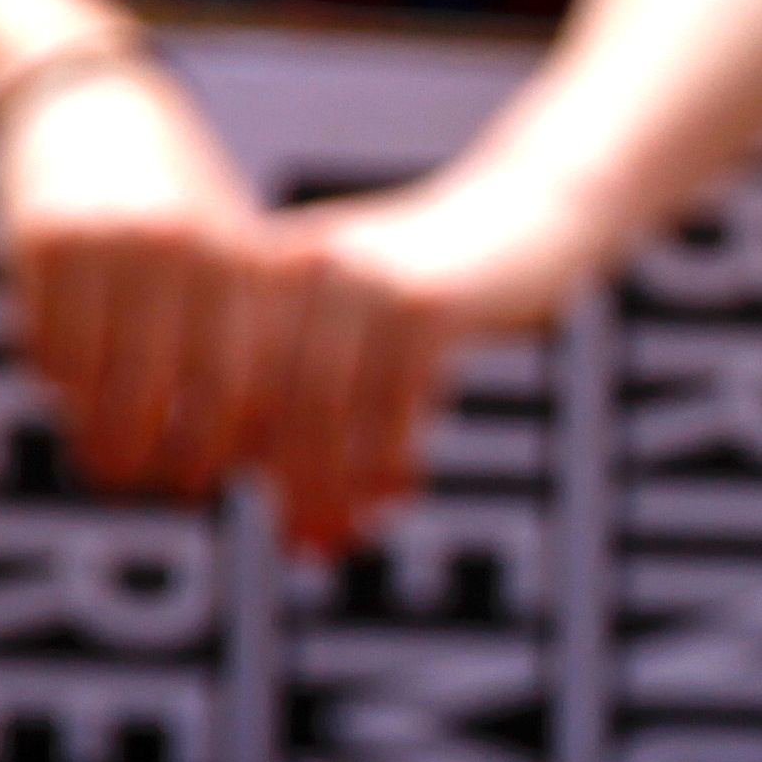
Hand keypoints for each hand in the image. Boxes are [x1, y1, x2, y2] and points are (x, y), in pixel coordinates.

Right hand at [0, 56, 267, 500]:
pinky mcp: (35, 242)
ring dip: (92, 435)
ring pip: (89, 381)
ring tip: (102, 461)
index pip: (232, 387)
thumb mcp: (229, 247)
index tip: (203, 481)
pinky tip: (66, 397)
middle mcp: (173, 251)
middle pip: (156, 396)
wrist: (89, 102)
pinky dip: (53, 386)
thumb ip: (243, 332)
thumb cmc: (177, 196)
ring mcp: (101, 245)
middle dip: (147, 459)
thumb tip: (256, 450)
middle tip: (141, 486)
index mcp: (234, 258)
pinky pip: (41, 345)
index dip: (214, 449)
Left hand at [242, 162, 606, 555]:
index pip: (229, 376)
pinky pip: (394, 406)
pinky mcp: (430, 301)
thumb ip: (297, 368)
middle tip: (306, 545)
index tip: (257, 516)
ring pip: (328, 410)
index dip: (236, 458)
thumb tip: (245, 468)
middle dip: (289, 483)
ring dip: (338, 486)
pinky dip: (393, 462)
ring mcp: (366, 279)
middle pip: (272, 398)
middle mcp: (306, 262)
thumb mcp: (353, 314)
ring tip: (348, 537)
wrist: (532, 216)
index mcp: (271, 262)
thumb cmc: (436, 284)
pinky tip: (401, 495)